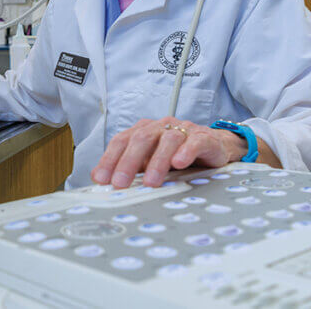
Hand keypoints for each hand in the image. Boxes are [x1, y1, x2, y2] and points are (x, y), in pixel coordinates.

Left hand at [90, 118, 243, 188]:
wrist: (212, 146)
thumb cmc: (176, 154)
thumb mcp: (149, 161)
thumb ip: (127, 167)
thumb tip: (98, 177)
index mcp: (143, 130)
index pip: (122, 141)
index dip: (110, 159)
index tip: (102, 179)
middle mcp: (161, 126)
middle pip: (141, 139)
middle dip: (128, 162)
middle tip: (121, 183)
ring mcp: (182, 130)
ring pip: (167, 141)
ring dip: (157, 162)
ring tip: (150, 182)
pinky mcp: (203, 137)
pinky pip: (193, 142)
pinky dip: (186, 152)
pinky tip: (179, 163)